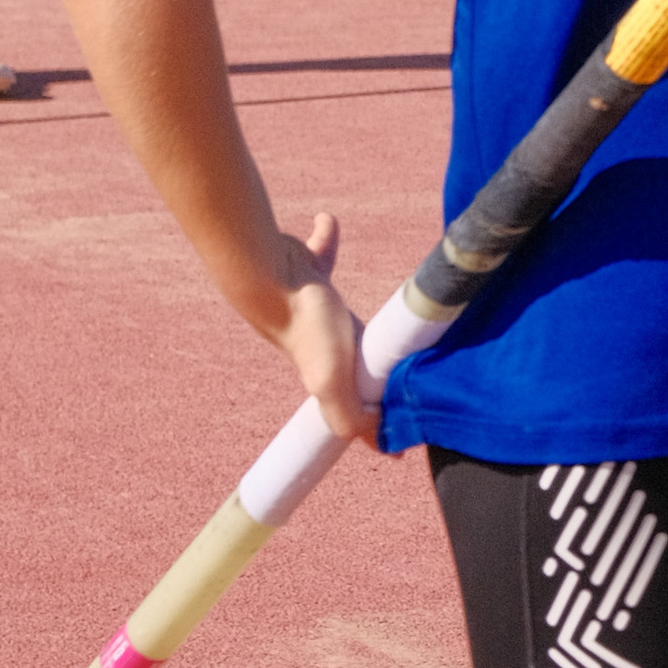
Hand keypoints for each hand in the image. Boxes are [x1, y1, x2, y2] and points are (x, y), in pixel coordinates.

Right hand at [263, 207, 377, 450]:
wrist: (268, 272)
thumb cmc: (305, 322)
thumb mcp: (333, 379)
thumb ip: (350, 415)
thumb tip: (383, 446)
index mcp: (329, 369)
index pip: (356, 394)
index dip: (373, 403)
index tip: (399, 408)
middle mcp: (320, 339)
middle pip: (351, 349)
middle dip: (367, 353)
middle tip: (394, 351)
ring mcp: (311, 303)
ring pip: (335, 302)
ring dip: (347, 300)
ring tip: (365, 295)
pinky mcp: (306, 268)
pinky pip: (321, 251)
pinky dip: (325, 238)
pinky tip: (327, 220)